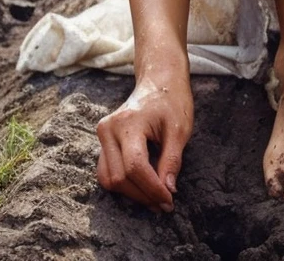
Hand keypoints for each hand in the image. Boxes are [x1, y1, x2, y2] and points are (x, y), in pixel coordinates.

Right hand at [95, 67, 192, 212]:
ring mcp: (103, 134)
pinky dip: (123, 183)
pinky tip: (143, 186)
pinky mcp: (103, 140)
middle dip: (143, 195)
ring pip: (109, 178)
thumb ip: (172, 161)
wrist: (159, 81)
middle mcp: (109, 129)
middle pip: (120, 177)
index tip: (169, 200)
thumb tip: (167, 191)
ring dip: (131, 193)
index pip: (135, 167)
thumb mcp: (180, 129)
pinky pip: (106, 171)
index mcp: (129, 122)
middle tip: (165, 203)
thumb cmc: (172, 101)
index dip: (152, 189)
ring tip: (155, 197)